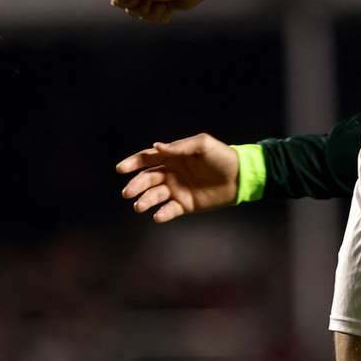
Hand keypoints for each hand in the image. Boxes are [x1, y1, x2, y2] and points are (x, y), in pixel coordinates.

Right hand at [111, 0, 204, 23]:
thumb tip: (114, 1)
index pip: (118, 0)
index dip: (129, 2)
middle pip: (131, 10)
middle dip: (143, 8)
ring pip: (143, 16)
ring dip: (154, 12)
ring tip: (164, 2)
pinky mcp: (163, 5)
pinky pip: (155, 19)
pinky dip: (162, 15)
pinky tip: (170, 7)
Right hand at [117, 134, 239, 222]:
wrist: (239, 177)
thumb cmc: (222, 157)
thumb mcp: (203, 145)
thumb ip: (180, 147)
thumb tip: (156, 147)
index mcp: (173, 157)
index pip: (148, 159)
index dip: (133, 163)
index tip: (121, 169)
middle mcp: (172, 173)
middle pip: (147, 179)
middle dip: (135, 186)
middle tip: (127, 193)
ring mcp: (177, 189)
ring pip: (155, 196)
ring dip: (145, 201)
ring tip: (140, 206)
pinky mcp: (185, 204)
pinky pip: (169, 210)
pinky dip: (162, 214)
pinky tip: (159, 215)